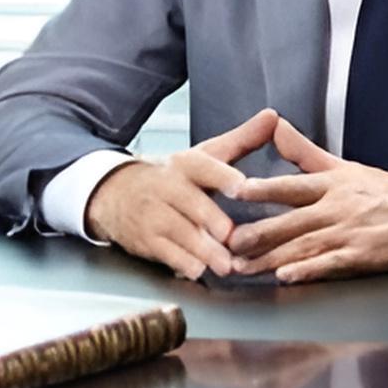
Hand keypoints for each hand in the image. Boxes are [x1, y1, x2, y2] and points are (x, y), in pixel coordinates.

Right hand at [84, 108, 278, 280]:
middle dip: (214, 222)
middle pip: (192, 203)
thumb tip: (273, 117)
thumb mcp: (204, 155)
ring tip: (226, 265)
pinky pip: (165, 254)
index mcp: (185, 163)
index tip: (242, 187)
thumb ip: (242, 140)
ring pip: (179, 232)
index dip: (223, 176)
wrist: (115, 193)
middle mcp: (167, 186)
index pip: (205, 166)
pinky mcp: (145, 239)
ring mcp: (153, 214)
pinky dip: (183, 264)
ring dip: (204, 251)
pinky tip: (199, 270)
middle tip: (235, 238)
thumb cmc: (171, 177)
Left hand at [228, 117, 387, 282]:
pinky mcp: (363, 257)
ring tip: (244, 267)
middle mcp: (338, 207)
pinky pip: (330, 264)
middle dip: (256, 234)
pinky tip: (287, 277)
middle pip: (290, 221)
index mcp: (332, 183)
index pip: (291, 185)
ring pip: (303, 246)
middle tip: (226, 242)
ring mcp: (350, 233)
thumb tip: (274, 126)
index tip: (234, 191)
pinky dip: (308, 271)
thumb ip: (305, 152)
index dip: (262, 189)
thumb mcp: (346, 166)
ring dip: (271, 258)